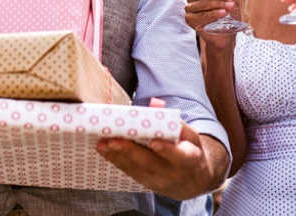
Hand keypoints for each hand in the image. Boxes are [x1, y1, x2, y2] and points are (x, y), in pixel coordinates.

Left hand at [97, 123, 224, 200]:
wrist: (193, 181)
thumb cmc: (190, 150)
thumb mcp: (192, 137)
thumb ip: (177, 125)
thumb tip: (156, 111)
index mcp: (189, 159)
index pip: (179, 156)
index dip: (166, 150)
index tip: (153, 142)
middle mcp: (173, 172)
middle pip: (150, 163)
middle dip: (130, 151)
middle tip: (113, 140)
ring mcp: (159, 181)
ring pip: (136, 169)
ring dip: (117, 156)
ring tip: (102, 144)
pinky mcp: (147, 184)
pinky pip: (130, 172)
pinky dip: (116, 160)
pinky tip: (105, 150)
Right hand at [185, 0, 241, 48]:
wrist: (225, 34)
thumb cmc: (228, 15)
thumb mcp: (232, 1)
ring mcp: (190, 8)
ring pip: (203, 3)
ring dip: (218, 4)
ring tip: (230, 6)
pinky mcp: (190, 19)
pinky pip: (201, 15)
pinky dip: (213, 14)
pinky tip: (222, 13)